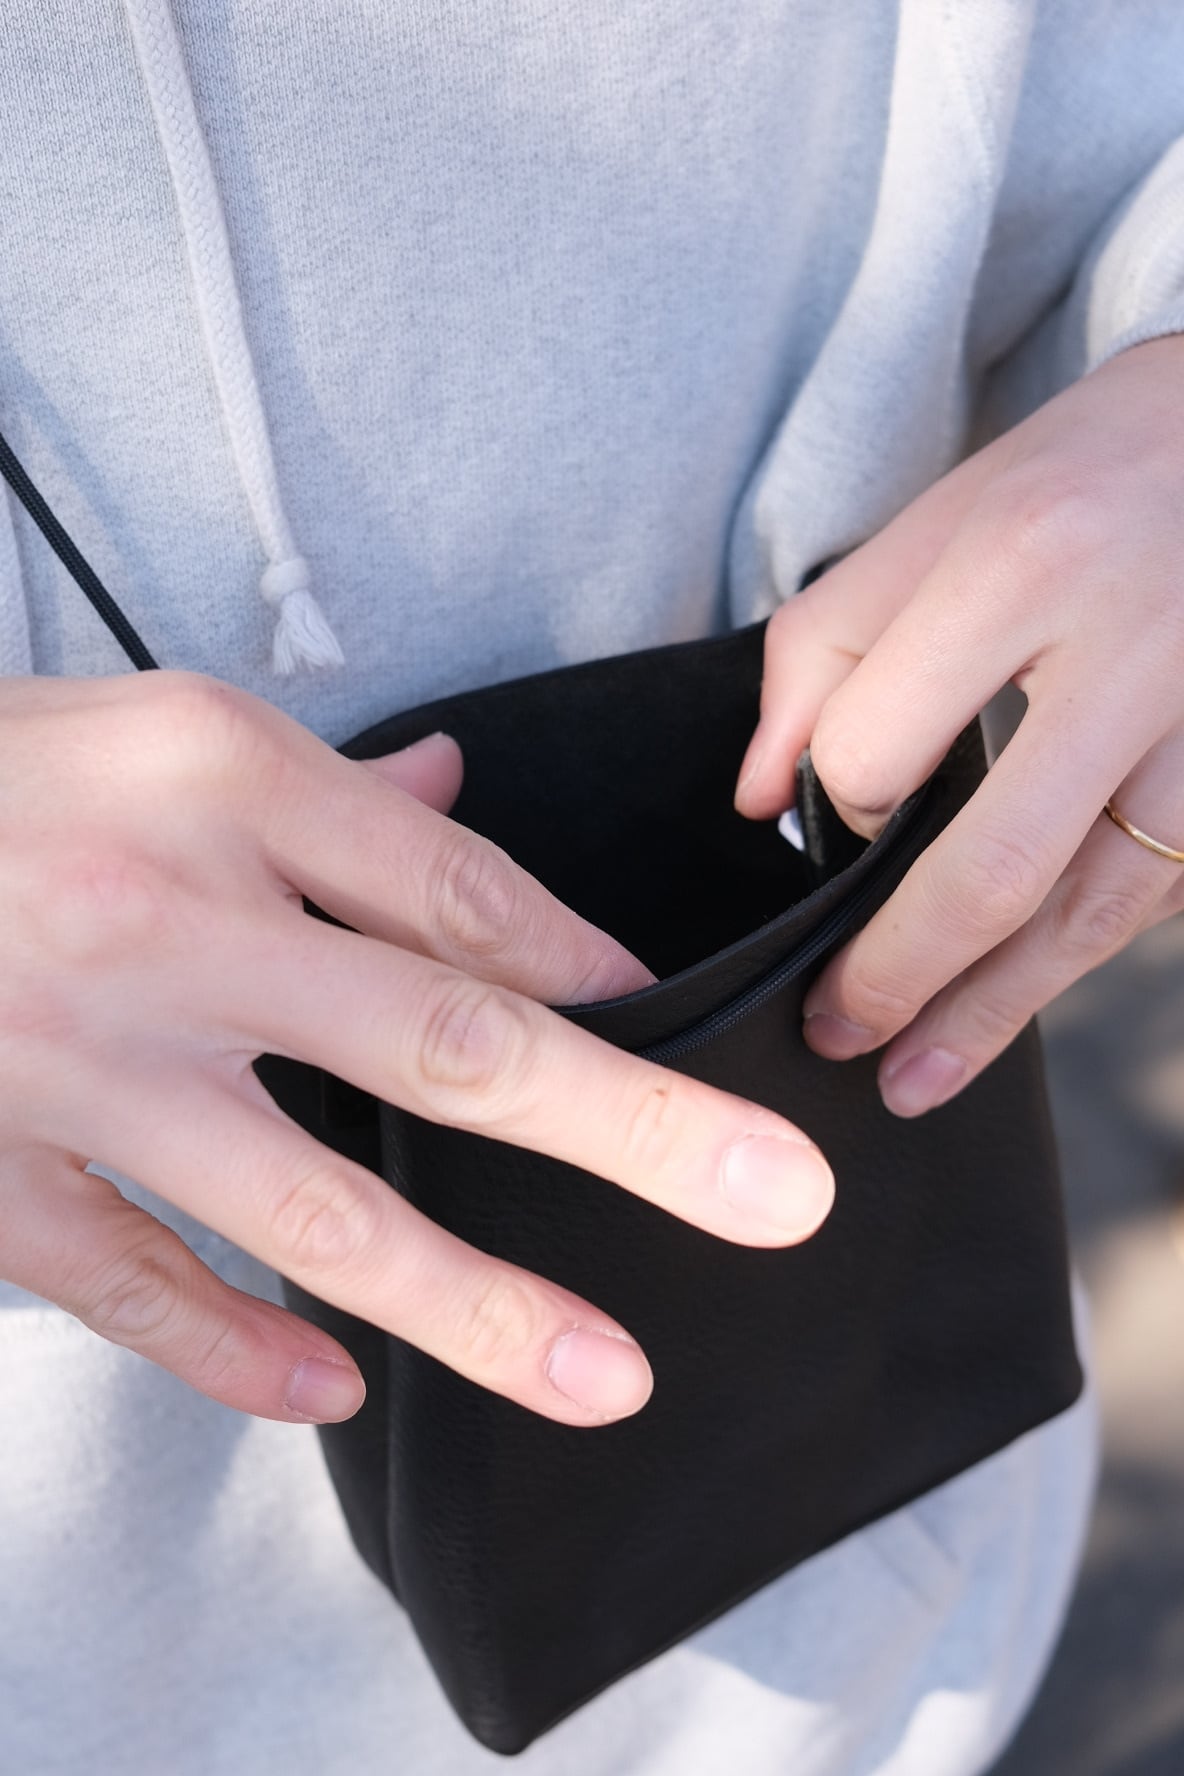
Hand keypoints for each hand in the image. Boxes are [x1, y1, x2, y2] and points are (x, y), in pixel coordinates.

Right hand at [0, 671, 834, 1426]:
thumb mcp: (147, 726)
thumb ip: (319, 785)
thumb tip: (458, 798)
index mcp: (222, 777)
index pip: (462, 890)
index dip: (595, 969)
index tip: (676, 1030)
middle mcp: (168, 916)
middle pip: (447, 1038)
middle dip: (628, 1130)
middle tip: (770, 1199)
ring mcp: (75, 1059)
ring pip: (314, 1203)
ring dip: (474, 1300)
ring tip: (605, 1372)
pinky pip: (135, 1285)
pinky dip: (238, 1349)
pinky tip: (333, 1389)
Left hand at [735, 334, 1183, 1116]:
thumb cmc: (1088, 469)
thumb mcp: (938, 516)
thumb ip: (823, 649)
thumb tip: (762, 801)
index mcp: (1021, 565)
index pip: (880, 749)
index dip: (837, 806)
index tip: (835, 817)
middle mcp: (1128, 652)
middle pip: (997, 869)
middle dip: (901, 975)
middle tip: (835, 1035)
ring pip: (1096, 911)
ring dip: (998, 1011)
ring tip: (918, 1076)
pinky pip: (1152, 893)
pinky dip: (1075, 956)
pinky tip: (1015, 1000)